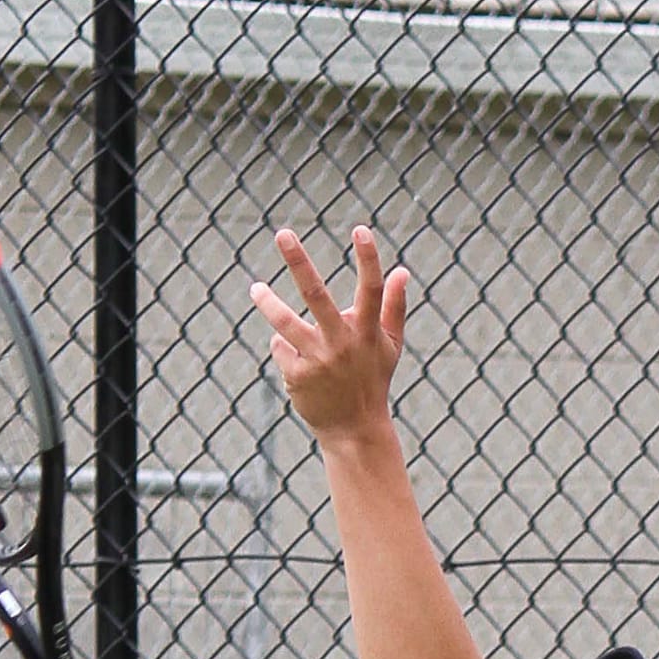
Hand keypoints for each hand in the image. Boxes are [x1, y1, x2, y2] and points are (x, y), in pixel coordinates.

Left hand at [249, 224, 406, 443]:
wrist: (354, 429)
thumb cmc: (372, 380)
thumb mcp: (390, 346)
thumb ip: (395, 307)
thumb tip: (402, 270)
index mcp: (368, 331)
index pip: (372, 289)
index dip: (368, 258)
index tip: (360, 229)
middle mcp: (343, 342)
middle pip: (317, 294)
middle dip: (299, 262)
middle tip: (283, 233)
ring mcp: (319, 359)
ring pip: (285, 322)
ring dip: (268, 303)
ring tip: (255, 288)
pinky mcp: (298, 376)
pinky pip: (282, 348)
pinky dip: (287, 348)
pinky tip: (299, 363)